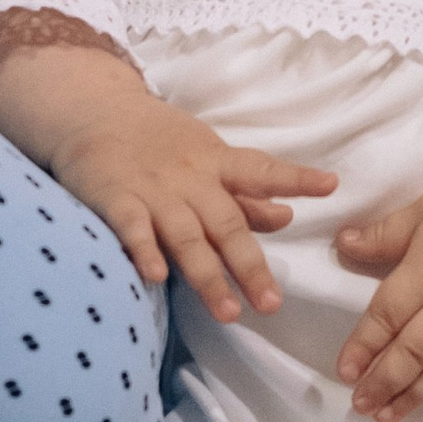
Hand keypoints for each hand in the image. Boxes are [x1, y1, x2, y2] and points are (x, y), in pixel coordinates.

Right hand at [0, 38, 334, 321]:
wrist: (92, 109)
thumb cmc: (158, 141)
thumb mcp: (207, 155)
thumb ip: (244, 191)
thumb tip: (288, 216)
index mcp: (216, 163)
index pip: (261, 170)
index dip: (294, 178)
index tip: (330, 186)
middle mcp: (190, 179)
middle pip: (226, 224)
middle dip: (249, 265)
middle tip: (270, 303)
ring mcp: (153, 190)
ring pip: (185, 236)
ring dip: (206, 275)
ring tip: (228, 312)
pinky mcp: (115, 198)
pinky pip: (131, 228)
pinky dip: (143, 250)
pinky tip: (155, 277)